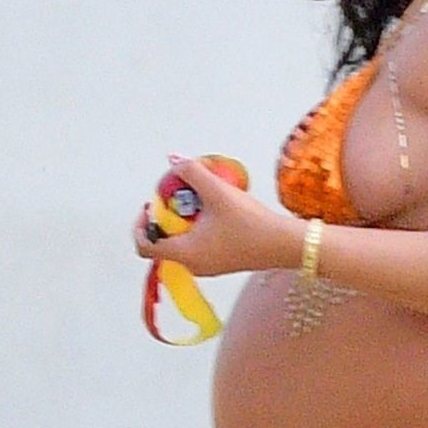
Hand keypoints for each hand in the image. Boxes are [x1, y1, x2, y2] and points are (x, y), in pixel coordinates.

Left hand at [131, 158, 296, 276]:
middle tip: (180, 195)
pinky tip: (216, 209)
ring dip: (184, 219)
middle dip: (167, 215)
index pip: (144, 245)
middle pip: (163, 240)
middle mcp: (192, 265)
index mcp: (185, 254)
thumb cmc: (252, 225)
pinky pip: (198, 244)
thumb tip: (174, 161)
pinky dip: (198, 227)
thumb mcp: (219, 193)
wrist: (286, 245)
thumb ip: (192, 173)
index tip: (154, 203)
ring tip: (201, 198)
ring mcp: (208, 266)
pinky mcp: (222, 261)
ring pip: (182, 242)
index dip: (141, 222)